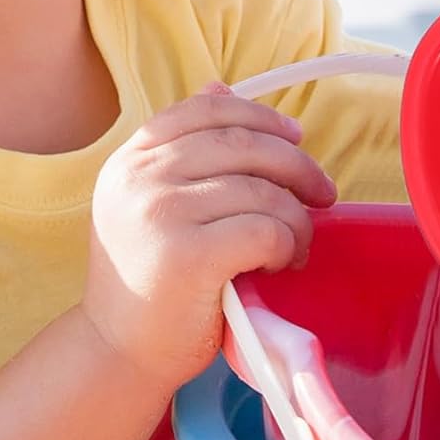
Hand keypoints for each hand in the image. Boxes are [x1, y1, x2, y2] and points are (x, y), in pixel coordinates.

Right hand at [80, 84, 336, 394]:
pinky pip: (264, 229)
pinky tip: (281, 261)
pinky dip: (286, 243)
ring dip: (295, 216)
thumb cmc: (148, 280)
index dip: (258, 116)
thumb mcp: (151, 202)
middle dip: (295, 164)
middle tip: (322, 193)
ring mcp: (160, 214)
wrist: (117, 354)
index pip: (204, 110)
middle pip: (241, 144)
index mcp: (131, 159)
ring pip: (261, 190)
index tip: (294, 136)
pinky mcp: (188, 256)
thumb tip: (222, 86)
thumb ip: (183, 149)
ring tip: (296, 243)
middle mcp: (139, 178)